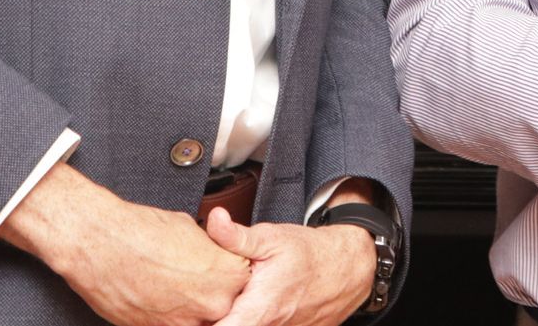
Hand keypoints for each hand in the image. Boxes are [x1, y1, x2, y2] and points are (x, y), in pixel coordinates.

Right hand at [0, 163, 248, 325]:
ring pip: (198, 321)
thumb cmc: (141, 231)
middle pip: (223, 308)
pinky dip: (168, 317)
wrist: (99, 244)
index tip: (219, 273)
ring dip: (191, 310)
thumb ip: (212, 252)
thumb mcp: (192, 231)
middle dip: (212, 296)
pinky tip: (159, 301)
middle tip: (195, 283)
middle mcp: (211, 304)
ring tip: (176, 291)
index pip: (244, 284)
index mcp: (227, 275)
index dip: (229, 277)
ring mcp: (182, 323)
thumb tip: (214, 258)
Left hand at [203, 206, 376, 325]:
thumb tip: (214, 221)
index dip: (198, 321)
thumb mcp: (272, 238)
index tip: (189, 310)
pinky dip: (250, 318)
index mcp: (258, 311)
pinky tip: (249, 303)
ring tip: (232, 297)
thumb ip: (237, 237)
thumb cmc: (311, 255)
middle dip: (213, 316)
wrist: (348, 268)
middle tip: (208, 301)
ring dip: (233, 316)